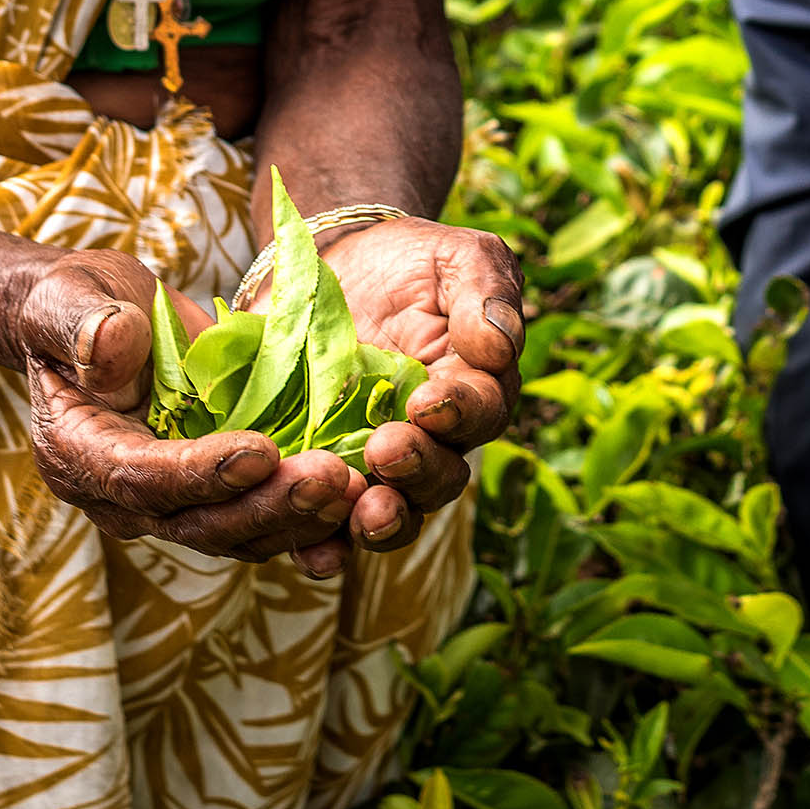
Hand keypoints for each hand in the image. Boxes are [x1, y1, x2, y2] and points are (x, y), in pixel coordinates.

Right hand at [17, 249, 366, 576]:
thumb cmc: (77, 305)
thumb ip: (83, 322)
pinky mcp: (218, 492)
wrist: (99, 321)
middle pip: (200, 523)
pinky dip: (311, 515)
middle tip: (331, 478)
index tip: (261, 451)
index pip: (140, 478)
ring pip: (241, 532)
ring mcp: (176, 502)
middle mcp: (125, 497)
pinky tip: (362, 495)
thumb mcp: (68, 296)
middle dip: (268, 505)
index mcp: (79, 455)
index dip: (200, 471)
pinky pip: (265, 518)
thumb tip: (109, 344)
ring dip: (301, 517)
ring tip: (357, 489)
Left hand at [290, 218, 523, 556]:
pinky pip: (327, 526)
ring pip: (392, 513)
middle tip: (385, 450)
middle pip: (440, 478)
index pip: (479, 412)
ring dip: (378, 523)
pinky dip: (322, 546)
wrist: (335, 263)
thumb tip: (499, 345)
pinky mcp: (320, 473)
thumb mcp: (456, 256)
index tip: (427, 401)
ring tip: (361, 514)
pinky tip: (310, 552)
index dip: (458, 412)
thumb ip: (486, 291)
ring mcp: (375, 464)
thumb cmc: (411, 260)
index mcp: (474, 390)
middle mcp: (433, 441)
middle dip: (416, 471)